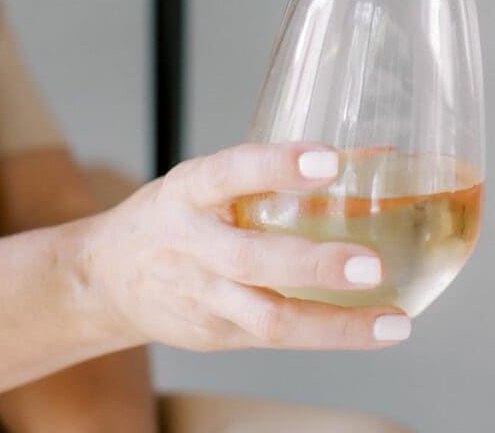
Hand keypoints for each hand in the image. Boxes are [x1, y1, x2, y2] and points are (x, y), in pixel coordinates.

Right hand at [81, 143, 410, 351]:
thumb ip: (280, 170)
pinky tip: (372, 328)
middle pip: (253, 259)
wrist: (103, 279)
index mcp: (191, 191)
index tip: (328, 161)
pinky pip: (276, 338)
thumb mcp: (212, 179)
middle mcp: (195, 246)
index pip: (231, 172)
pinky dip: (328, 334)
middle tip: (371, 263)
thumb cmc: (177, 214)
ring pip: (269, 319)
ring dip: (336, 323)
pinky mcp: (217, 335)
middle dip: (315, 264)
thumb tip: (375, 156)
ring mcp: (204, 298)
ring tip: (391, 320)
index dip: (277, 166)